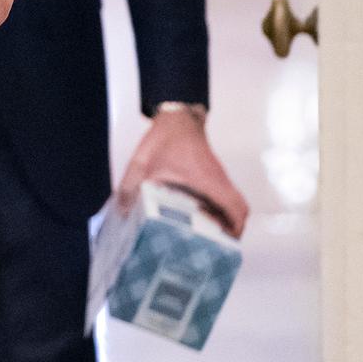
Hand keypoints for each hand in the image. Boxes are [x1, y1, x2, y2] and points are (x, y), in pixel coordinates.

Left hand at [117, 109, 250, 236]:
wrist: (177, 118)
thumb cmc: (165, 138)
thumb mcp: (143, 163)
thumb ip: (130, 186)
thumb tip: (123, 211)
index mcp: (209, 180)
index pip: (237, 207)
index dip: (235, 228)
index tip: (222, 242)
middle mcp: (218, 180)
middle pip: (239, 210)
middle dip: (230, 230)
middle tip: (211, 243)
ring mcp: (217, 178)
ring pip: (231, 204)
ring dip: (223, 220)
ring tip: (201, 235)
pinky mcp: (211, 176)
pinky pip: (221, 197)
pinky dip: (216, 210)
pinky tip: (193, 218)